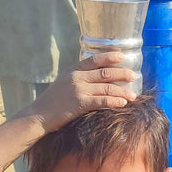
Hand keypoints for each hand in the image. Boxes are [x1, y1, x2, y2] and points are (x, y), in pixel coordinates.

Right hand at [19, 53, 135, 133]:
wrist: (37, 116)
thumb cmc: (51, 102)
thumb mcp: (63, 83)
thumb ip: (78, 78)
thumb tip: (96, 77)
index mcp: (73, 71)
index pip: (94, 60)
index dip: (109, 56)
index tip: (122, 56)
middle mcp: (77, 77)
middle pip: (105, 72)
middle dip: (122, 73)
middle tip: (134, 76)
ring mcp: (78, 90)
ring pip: (107, 87)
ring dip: (122, 91)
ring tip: (133, 95)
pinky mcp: (80, 103)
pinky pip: (102, 100)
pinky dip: (115, 101)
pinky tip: (123, 103)